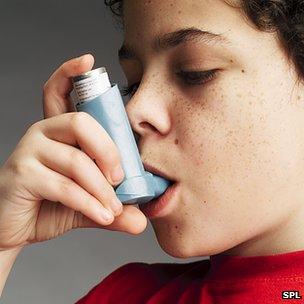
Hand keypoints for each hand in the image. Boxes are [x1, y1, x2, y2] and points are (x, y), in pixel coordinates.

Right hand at [0, 54, 146, 251]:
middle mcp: (42, 132)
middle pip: (81, 123)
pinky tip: (102, 216)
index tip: (88, 61)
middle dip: (109, 152)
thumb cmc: (50, 206)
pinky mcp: (22, 175)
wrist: (15, 228)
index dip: (70, 72)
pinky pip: (65, 186)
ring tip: (113, 209)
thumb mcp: (87, 201)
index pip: (59, 91)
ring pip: (77, 161)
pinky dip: (89, 203)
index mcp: (58, 131)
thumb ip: (112, 205)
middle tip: (120, 179)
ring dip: (102, 190)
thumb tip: (141, 220)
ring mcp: (29, 151)